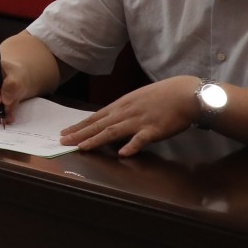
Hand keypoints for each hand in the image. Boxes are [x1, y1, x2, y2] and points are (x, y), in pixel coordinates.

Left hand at [60, 76, 202, 156]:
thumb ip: (123, 110)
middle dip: (80, 134)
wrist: (184, 93)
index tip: (64, 133)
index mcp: (121, 105)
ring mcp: (139, 121)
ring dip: (96, 140)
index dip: (79, 126)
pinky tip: (122, 153)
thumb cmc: (161, 96)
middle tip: (63, 141)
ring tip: (82, 147)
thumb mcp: (136, 100)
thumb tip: (109, 120)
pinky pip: (141, 138)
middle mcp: (126, 112)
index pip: (95, 117)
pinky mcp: (155, 129)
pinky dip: (131, 146)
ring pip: (113, 131)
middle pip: (99, 125)